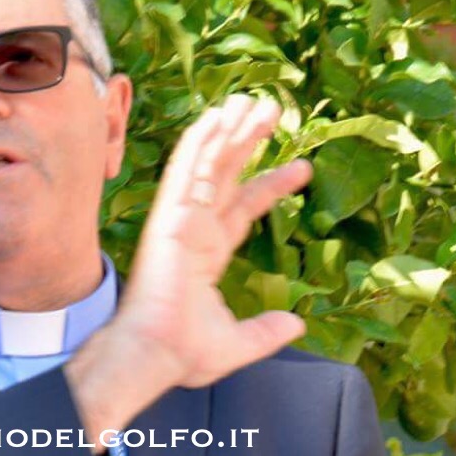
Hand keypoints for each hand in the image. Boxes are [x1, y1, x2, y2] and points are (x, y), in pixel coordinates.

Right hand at [66, 95, 311, 439]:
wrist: (153, 353)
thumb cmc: (181, 353)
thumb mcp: (237, 344)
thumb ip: (266, 331)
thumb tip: (296, 325)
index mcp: (206, 255)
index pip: (243, 209)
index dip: (272, 185)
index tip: (302, 167)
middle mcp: (193, 231)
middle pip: (226, 176)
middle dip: (249, 143)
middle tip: (273, 111)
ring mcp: (179, 222)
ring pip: (208, 166)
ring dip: (229, 131)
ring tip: (252, 102)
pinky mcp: (168, 219)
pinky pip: (185, 172)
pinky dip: (199, 143)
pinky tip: (217, 116)